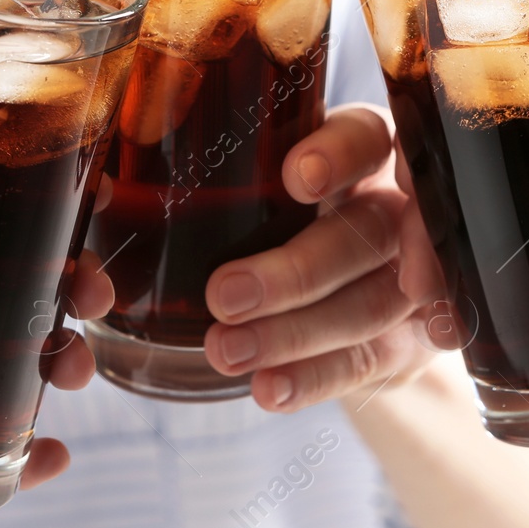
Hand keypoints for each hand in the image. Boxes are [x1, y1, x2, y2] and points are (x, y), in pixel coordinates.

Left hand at [202, 105, 444, 410]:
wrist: (357, 280)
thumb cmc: (284, 209)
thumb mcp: (265, 175)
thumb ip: (220, 169)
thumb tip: (112, 183)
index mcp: (366, 150)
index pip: (367, 139)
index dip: (339, 157)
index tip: (297, 179)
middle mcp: (401, 207)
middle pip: (368, 233)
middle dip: (298, 271)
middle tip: (223, 296)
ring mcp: (416, 279)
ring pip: (370, 304)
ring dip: (296, 334)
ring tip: (226, 351)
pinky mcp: (410, 341)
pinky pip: (367, 363)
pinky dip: (316, 378)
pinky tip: (268, 388)